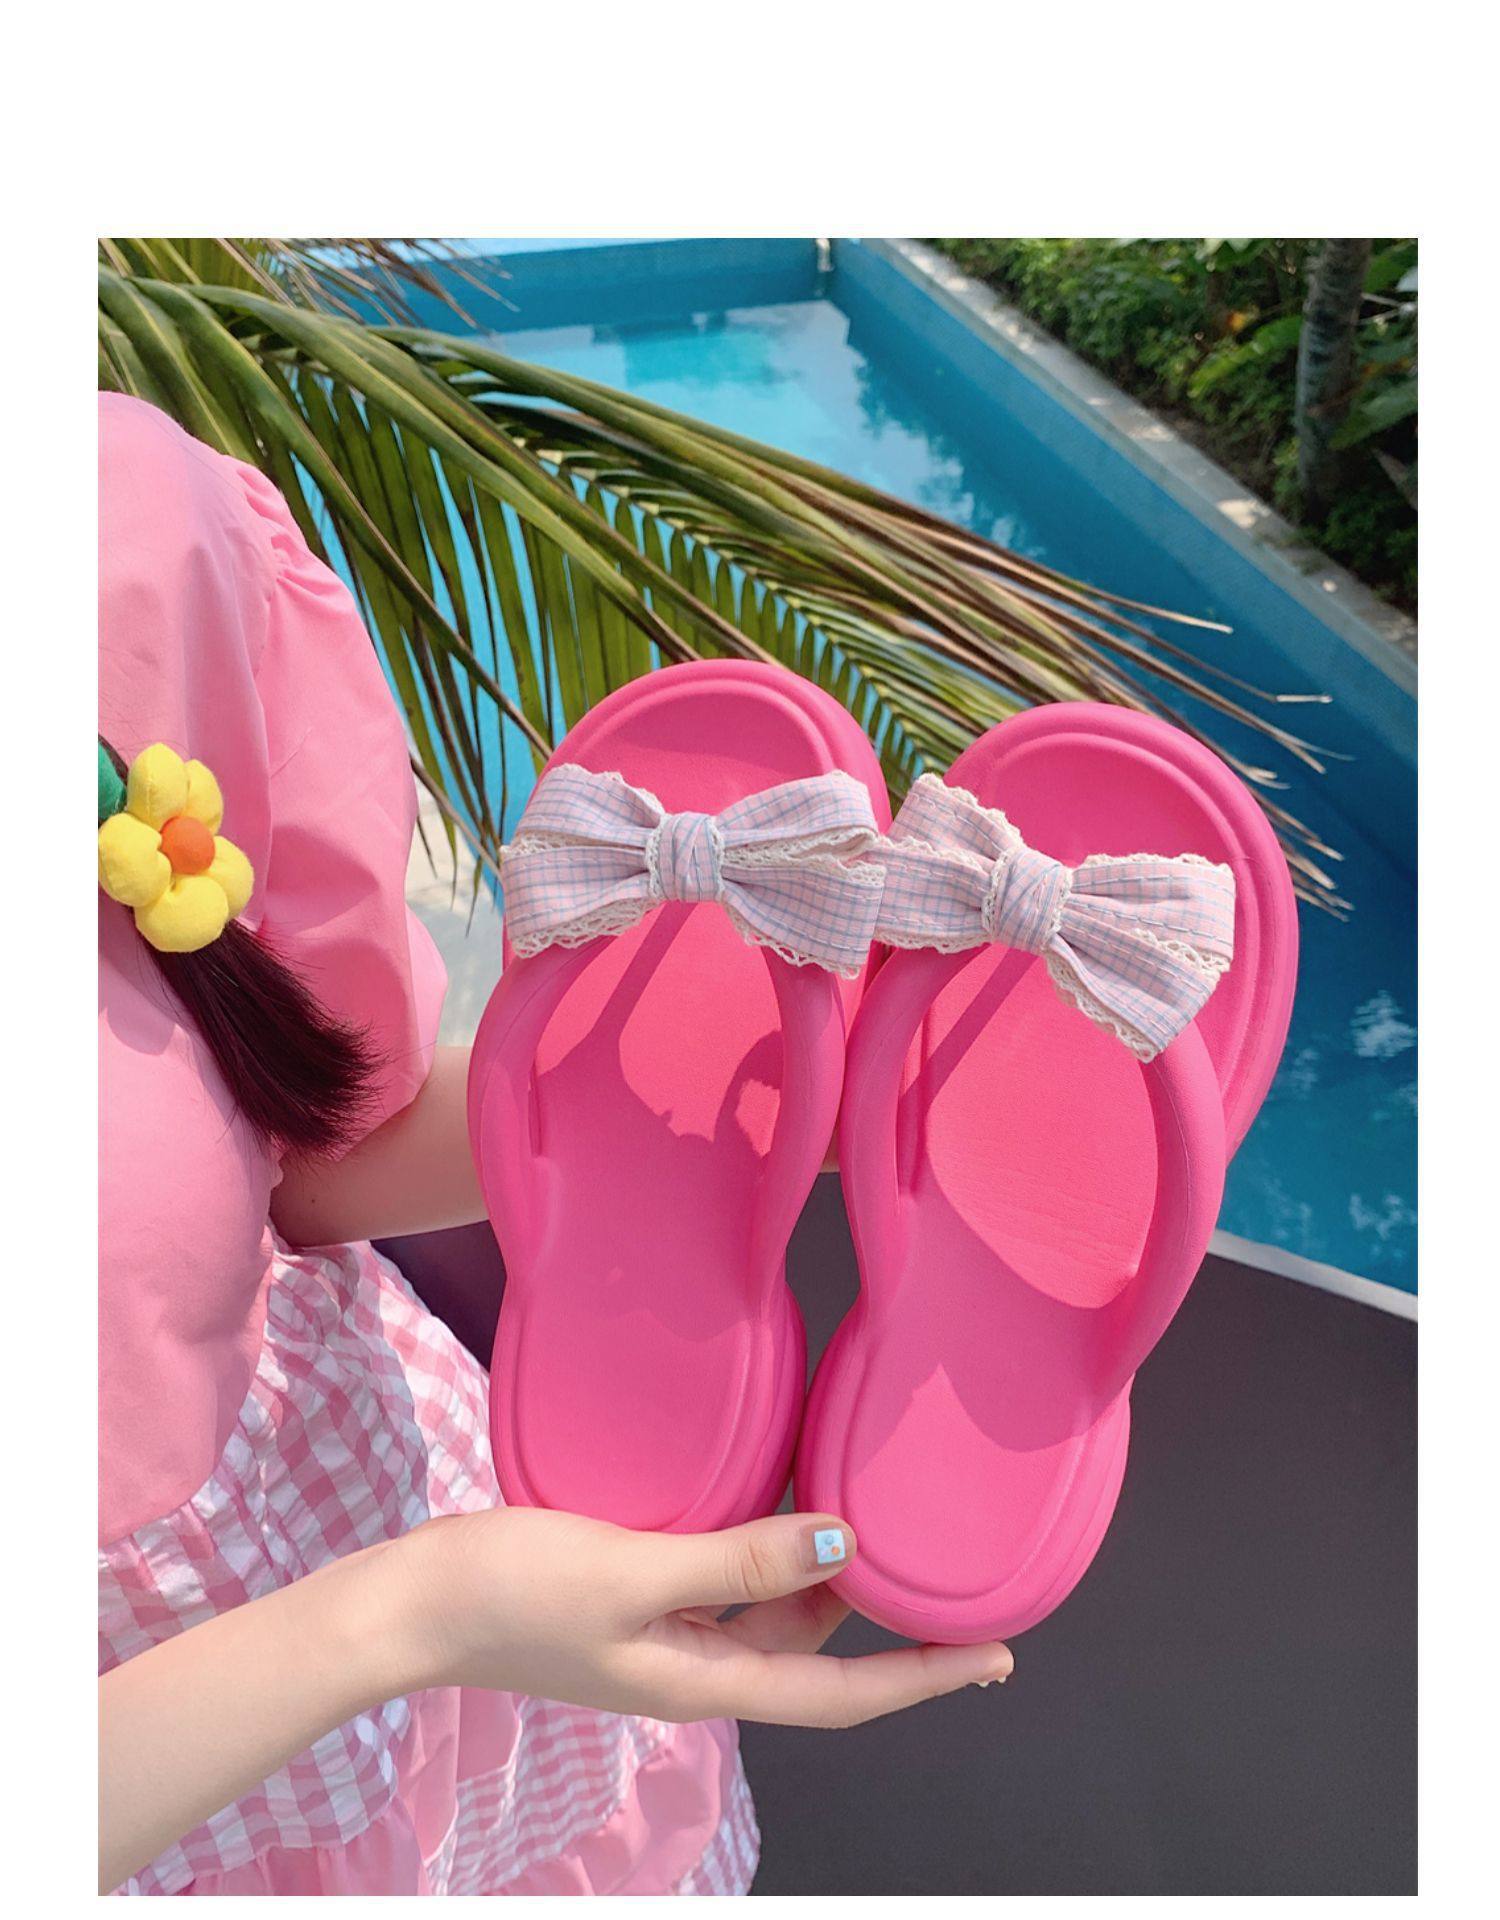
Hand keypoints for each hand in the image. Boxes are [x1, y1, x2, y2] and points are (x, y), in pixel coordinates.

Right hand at [391, 1506, 1012, 1726]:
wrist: (414, 1599)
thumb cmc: (514, 1591)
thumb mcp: (634, 1572)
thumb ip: (740, 1562)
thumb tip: (846, 1548)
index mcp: (705, 1680)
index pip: (841, 1693)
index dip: (924, 1678)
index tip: (997, 1658)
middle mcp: (696, 1665)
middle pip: (816, 1654)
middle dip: (882, 1621)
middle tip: (941, 1565)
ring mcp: (664, 1634)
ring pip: (773, 1614)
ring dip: (822, 1575)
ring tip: (870, 1512)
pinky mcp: (637, 1596)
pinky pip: (727, 1581)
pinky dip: (766, 1550)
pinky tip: (777, 1499)